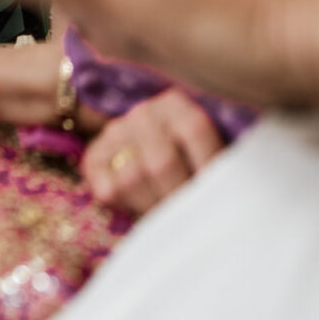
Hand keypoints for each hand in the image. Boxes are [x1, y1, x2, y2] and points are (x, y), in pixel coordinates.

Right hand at [81, 88, 224, 214]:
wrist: (152, 157)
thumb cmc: (192, 164)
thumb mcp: (209, 154)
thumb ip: (218, 163)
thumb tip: (225, 189)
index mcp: (176, 103)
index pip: (195, 129)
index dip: (207, 166)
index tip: (217, 196)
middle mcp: (143, 112)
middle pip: (161, 161)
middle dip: (177, 196)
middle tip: (189, 216)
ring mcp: (115, 133)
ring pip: (132, 177)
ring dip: (152, 204)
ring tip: (168, 212)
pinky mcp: (93, 159)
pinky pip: (109, 191)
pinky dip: (129, 206)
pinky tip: (143, 205)